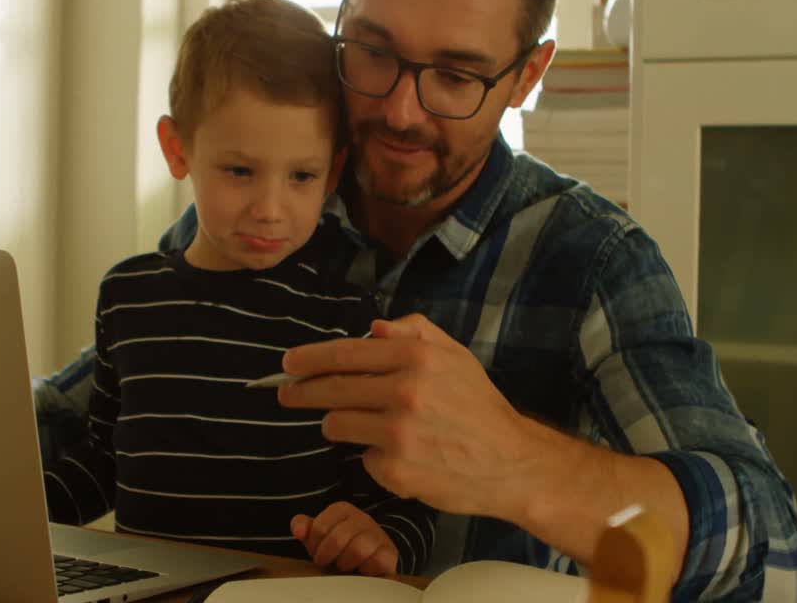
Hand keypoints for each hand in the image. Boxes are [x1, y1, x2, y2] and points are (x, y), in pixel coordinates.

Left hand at [278, 314, 535, 520]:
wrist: (510, 462)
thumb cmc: (478, 406)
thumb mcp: (455, 355)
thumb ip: (415, 332)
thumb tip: (374, 327)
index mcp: (416, 357)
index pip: (345, 353)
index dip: (309, 358)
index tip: (288, 364)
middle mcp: (404, 392)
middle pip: (331, 389)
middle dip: (300, 391)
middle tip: (286, 394)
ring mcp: (397, 434)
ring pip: (336, 424)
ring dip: (338, 424)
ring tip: (360, 425)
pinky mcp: (395, 471)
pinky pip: (361, 457)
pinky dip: (371, 456)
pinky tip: (398, 454)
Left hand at [291, 501, 397, 575]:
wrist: (370, 555)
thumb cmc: (340, 544)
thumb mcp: (319, 534)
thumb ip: (303, 527)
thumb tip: (298, 531)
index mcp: (342, 510)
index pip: (319, 527)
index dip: (313, 545)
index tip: (315, 552)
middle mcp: (362, 518)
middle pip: (337, 539)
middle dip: (326, 556)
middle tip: (326, 562)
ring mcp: (377, 534)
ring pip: (357, 550)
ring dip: (345, 564)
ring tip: (343, 566)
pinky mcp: (389, 552)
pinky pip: (375, 562)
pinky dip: (363, 570)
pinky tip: (359, 570)